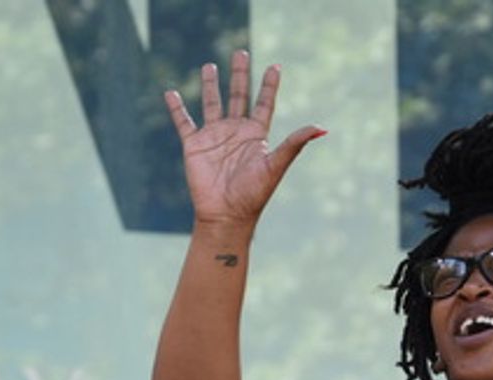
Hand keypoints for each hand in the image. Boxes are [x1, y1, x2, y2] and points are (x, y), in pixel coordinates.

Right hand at [164, 50, 324, 229]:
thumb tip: (321, 127)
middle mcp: (236, 132)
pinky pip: (184, 122)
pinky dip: (176, 108)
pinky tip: (170, 93)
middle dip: (240, 75)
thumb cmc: (253, 194)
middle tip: (241, 53)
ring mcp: (214, 136)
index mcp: (256, 135)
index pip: (264, 104)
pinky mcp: (194, 145)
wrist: (226, 215)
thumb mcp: (276, 165)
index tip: (275, 67)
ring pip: (212, 103)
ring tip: (209, 66)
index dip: (270, 86)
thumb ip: (295, 143)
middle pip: (239, 96)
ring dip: (210, 85)